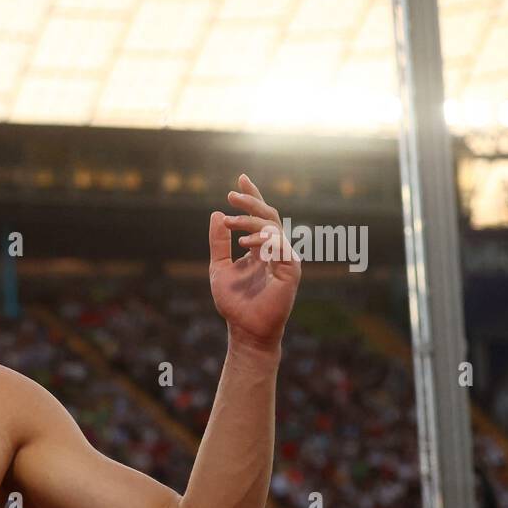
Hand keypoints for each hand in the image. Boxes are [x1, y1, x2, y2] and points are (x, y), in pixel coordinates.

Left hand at [208, 174, 300, 351]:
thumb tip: (216, 214)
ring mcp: (285, 259)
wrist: (244, 329)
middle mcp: (276, 250)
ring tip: (229, 221)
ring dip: (250, 221)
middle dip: (251, 202)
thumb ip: (218, 242)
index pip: (259, 216)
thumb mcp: (219, 266)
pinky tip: (246, 241)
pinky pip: (280, 247)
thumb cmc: (234, 302)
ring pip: (273, 228)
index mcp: (262, 247)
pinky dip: (264, 240)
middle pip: (269, 216)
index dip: (252, 197)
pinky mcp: (291, 271)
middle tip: (231, 195)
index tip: (240, 179)